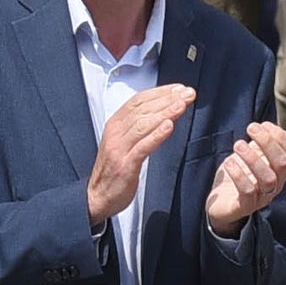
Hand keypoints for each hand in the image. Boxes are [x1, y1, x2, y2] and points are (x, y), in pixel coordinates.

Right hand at [87, 82, 197, 225]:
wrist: (97, 196)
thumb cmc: (114, 169)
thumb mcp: (123, 142)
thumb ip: (138, 127)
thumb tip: (161, 112)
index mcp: (115, 124)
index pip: (138, 101)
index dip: (160, 92)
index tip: (179, 88)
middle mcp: (116, 132)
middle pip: (143, 109)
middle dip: (167, 99)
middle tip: (188, 93)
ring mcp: (120, 148)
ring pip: (143, 124)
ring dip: (165, 112)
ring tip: (181, 104)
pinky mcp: (126, 165)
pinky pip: (143, 147)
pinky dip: (157, 135)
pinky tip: (169, 126)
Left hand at [201, 116, 285, 235]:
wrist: (220, 205)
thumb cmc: (238, 176)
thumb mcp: (251, 157)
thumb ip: (260, 144)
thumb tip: (265, 126)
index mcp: (280, 172)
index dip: (282, 137)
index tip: (263, 124)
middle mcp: (275, 185)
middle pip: (283, 163)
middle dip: (268, 142)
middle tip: (250, 128)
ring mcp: (261, 198)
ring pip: (268, 178)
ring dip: (253, 158)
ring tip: (238, 145)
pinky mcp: (244, 207)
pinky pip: (247, 192)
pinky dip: (238, 174)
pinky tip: (229, 162)